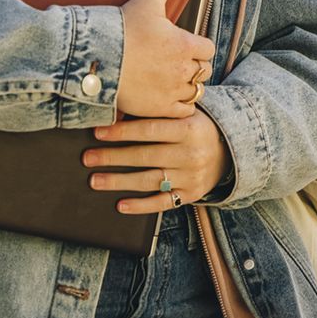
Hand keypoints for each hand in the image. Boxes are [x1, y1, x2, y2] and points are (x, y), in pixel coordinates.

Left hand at [85, 111, 230, 213]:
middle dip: (112, 157)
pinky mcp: (190, 195)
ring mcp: (191, 176)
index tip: (97, 133)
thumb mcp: (181, 114)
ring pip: (149, 180)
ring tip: (95, 180)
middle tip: (87, 158)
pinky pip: (162, 203)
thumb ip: (154, 114)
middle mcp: (190, 153)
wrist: (229, 150)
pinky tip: (120, 205)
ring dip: (119, 181)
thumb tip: (115, 111)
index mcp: (187, 128)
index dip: (121, 131)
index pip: (149, 130)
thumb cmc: (194, 127)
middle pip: (145, 156)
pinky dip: (140, 206)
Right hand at [115, 0, 216, 118]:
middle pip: (203, 70)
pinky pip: (182, 112)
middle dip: (192, 66)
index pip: (207, 48)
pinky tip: (164, 96)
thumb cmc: (121, 28)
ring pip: (195, 92)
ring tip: (169, 78)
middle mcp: (184, 69)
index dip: (195, 45)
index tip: (181, 44)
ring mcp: (172, 91)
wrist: (95, 58)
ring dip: (186, 85)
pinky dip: (177, 106)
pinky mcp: (159, 108)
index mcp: (185, 44)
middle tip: (173, 61)